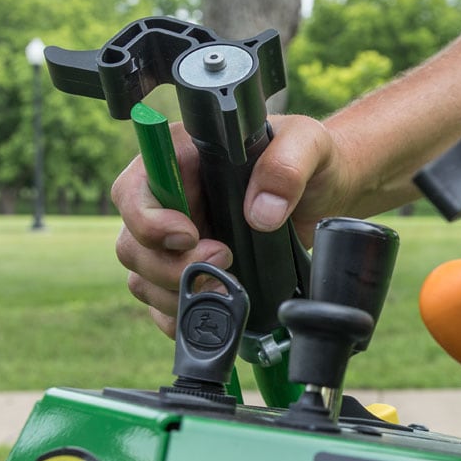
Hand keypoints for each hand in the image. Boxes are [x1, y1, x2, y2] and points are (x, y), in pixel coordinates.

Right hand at [112, 114, 354, 335]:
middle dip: (172, 267)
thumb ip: (285, 167)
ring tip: (229, 288)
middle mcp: (170, 201)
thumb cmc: (310, 157)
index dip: (149, 222)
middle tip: (225, 260)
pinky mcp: (190, 270)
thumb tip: (261, 213)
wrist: (327, 192)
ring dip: (179, 294)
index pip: (133, 191)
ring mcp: (176, 240)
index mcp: (181, 158)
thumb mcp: (307, 144)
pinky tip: (217, 311)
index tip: (190, 236)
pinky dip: (183, 315)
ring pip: (143, 278)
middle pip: (133, 244)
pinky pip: (163, 303)